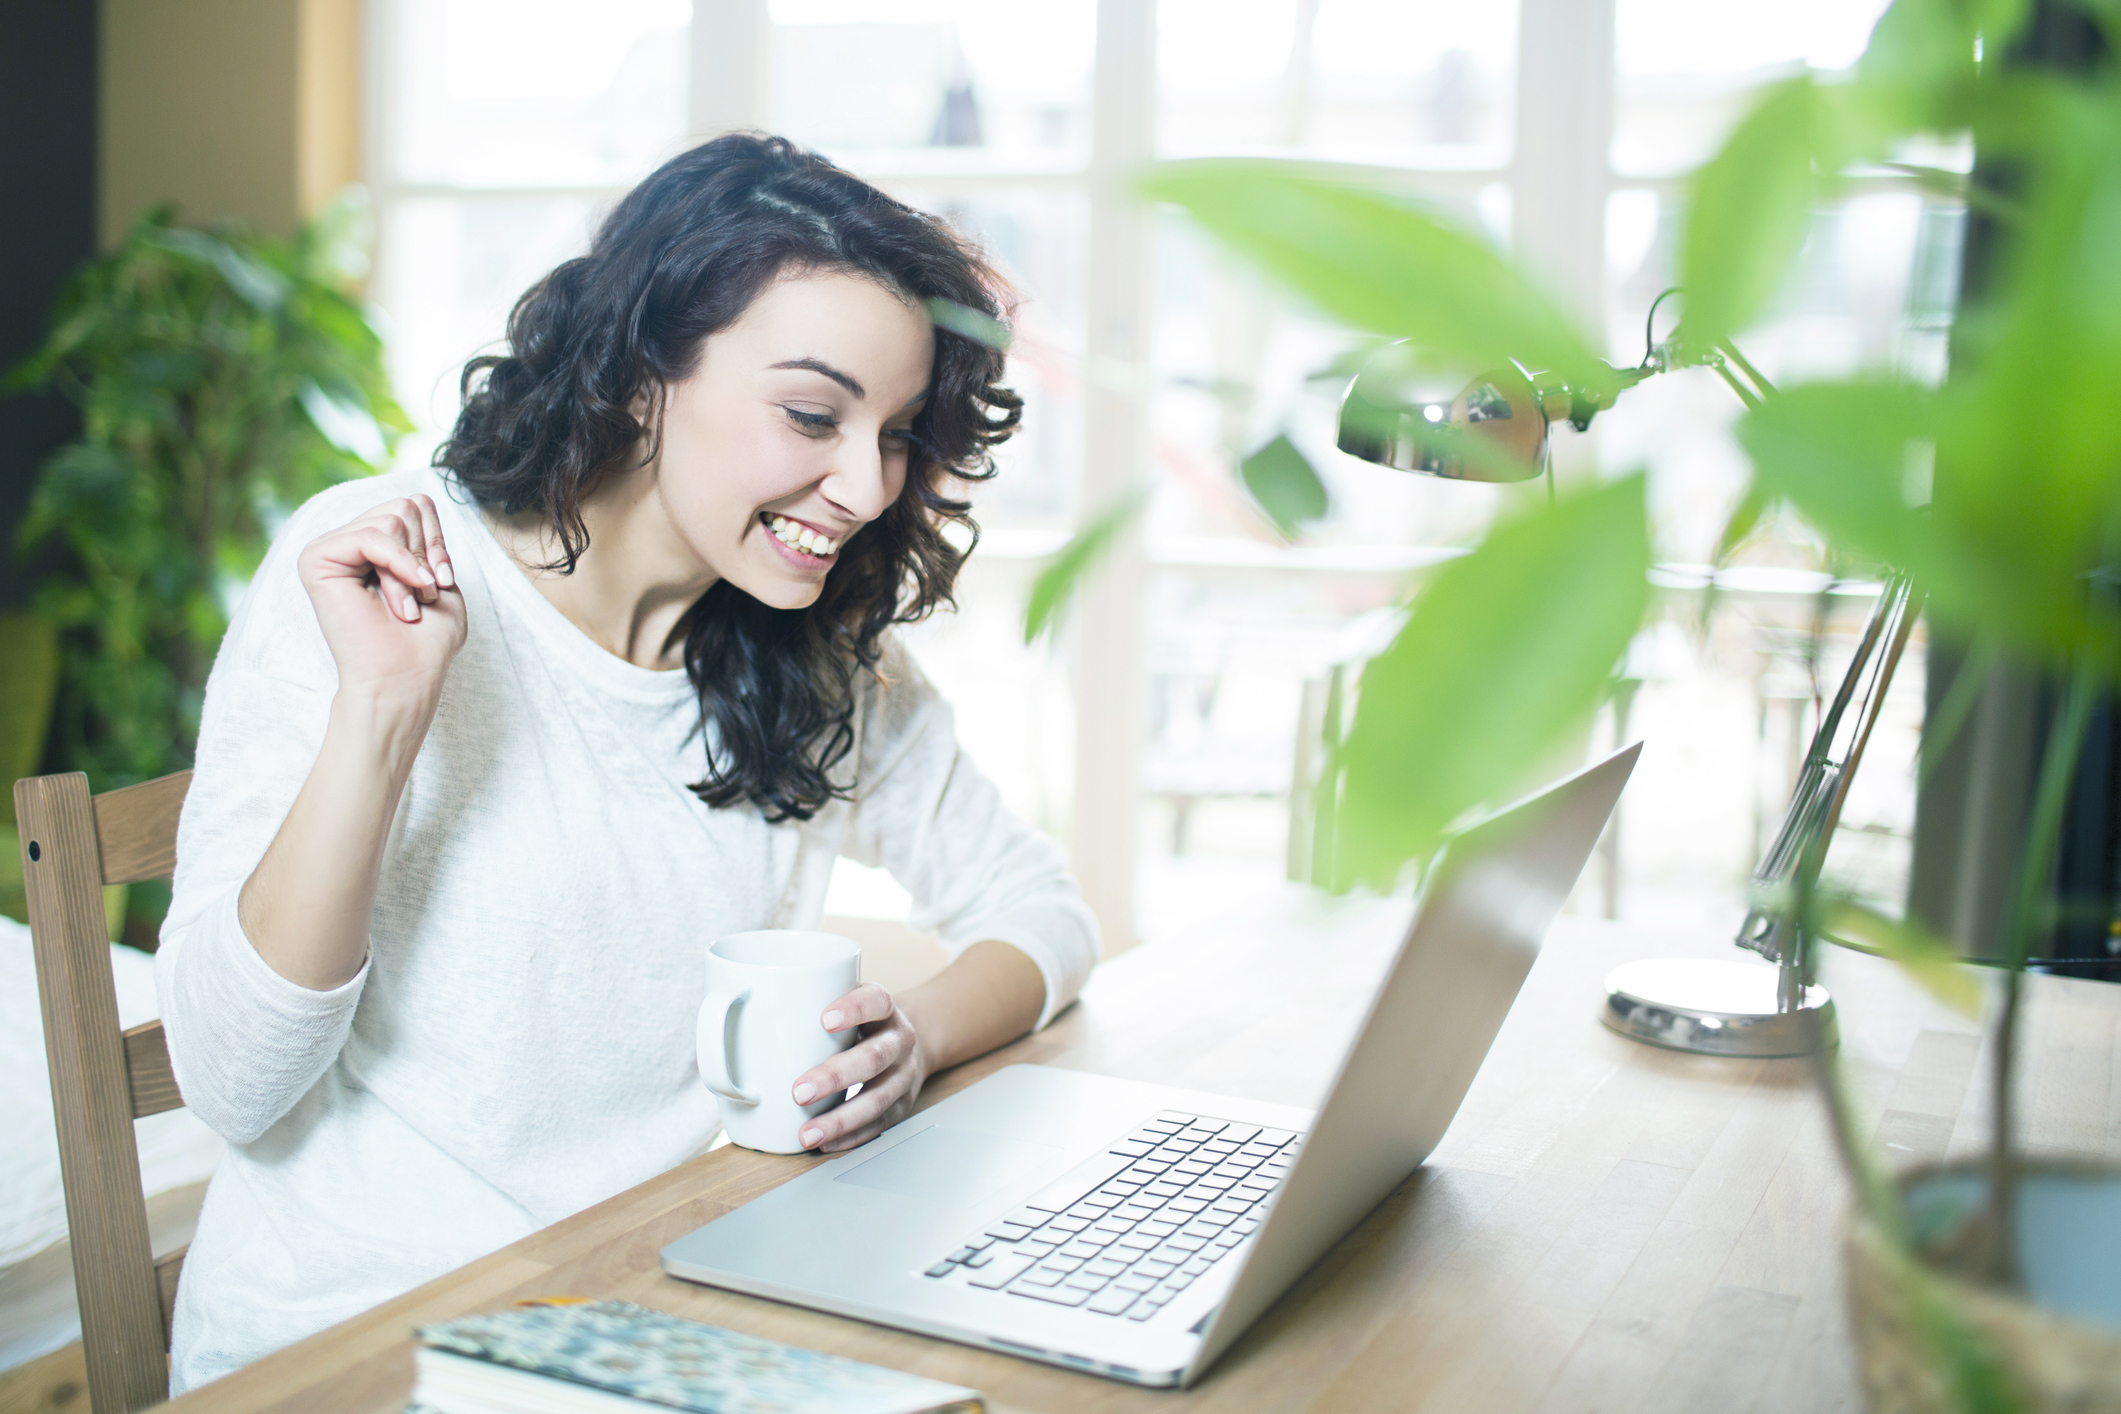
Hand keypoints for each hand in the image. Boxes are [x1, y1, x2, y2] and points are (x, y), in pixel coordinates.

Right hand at [297, 495, 466, 709]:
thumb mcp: (439, 575)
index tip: (442, 581)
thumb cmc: (426, 638)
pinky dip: (399, 565)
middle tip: (421, 596)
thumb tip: (415, 499)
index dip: (437, 539)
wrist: (404, 677)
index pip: (417, 504)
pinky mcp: (317, 558)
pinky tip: (403, 601)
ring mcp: (331, 548)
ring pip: (392, 519)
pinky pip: (372, 536)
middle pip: (405, 506)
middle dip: (426, 553)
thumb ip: (426, 535)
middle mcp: (350, 541)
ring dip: (412, 568)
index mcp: (376, 546)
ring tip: (407, 605)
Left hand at [790, 983, 929, 1152]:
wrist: (903, 1042)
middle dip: (835, 1077)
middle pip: (874, 1057)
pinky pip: (880, 1124)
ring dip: (840, 1119)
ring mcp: (904, 1074)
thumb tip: (744, 1017)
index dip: (855, 1009)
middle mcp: (899, 1040)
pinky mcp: (903, 1103)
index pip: (876, 1001)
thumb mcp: (846, 1001)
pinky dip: (851, 1136)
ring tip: (808, 1133)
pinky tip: (826, 1142)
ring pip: (878, 1098)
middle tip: (800, 1092)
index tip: (824, 1020)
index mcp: (884, 1009)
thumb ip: (812, 1005)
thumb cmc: (861, 1023)